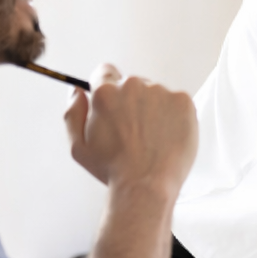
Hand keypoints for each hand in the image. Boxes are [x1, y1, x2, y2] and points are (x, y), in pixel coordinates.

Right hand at [63, 63, 196, 193]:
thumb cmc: (111, 170)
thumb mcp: (78, 147)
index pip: (104, 72)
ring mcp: (161, 91)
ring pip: (156, 94)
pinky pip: (177, 102)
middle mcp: (133, 85)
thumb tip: (77, 91)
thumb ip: (73, 113)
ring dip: (154, 109)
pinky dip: (174, 116)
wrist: (146, 185)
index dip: (107, 87)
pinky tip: (167, 137)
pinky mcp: (183, 100)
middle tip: (134, 132)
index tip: (114, 103)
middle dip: (132, 102)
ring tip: (152, 139)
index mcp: (105, 92)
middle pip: (132, 84)